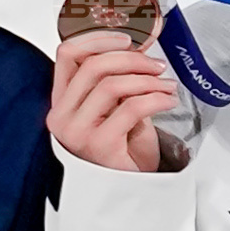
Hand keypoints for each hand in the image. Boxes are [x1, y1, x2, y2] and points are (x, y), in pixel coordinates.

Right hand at [49, 36, 183, 175]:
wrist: (128, 191)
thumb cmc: (122, 150)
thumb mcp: (116, 108)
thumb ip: (119, 79)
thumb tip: (140, 43)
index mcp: (62, 101)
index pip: (67, 54)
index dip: (99, 39)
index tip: (127, 39)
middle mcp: (63, 115)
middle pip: (93, 65)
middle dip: (132, 59)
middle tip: (156, 65)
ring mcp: (78, 132)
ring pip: (111, 84)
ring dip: (147, 80)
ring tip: (166, 85)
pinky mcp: (100, 145)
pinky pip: (131, 108)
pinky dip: (156, 98)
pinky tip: (167, 100)